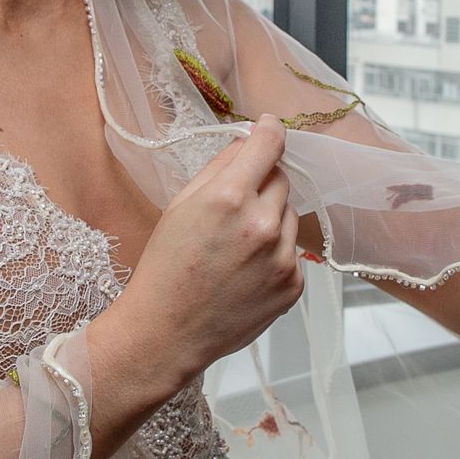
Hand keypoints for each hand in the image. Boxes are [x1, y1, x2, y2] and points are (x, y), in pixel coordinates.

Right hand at [109, 115, 302, 386]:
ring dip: (270, 220)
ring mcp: (282, 258)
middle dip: (262, 183)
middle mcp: (261, 225)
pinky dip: (275, 254)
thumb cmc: (166, 267)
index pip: (269, 145)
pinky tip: (245, 271)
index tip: (271, 126)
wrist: (167, 332)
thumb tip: (247, 139)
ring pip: (289, 215)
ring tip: (235, 247)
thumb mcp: (181, 206)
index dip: (271, 130)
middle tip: (234, 207)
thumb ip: (219, 167)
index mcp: (229, 198)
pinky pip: (292, 251)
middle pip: (281, 179)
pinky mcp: (293, 285)